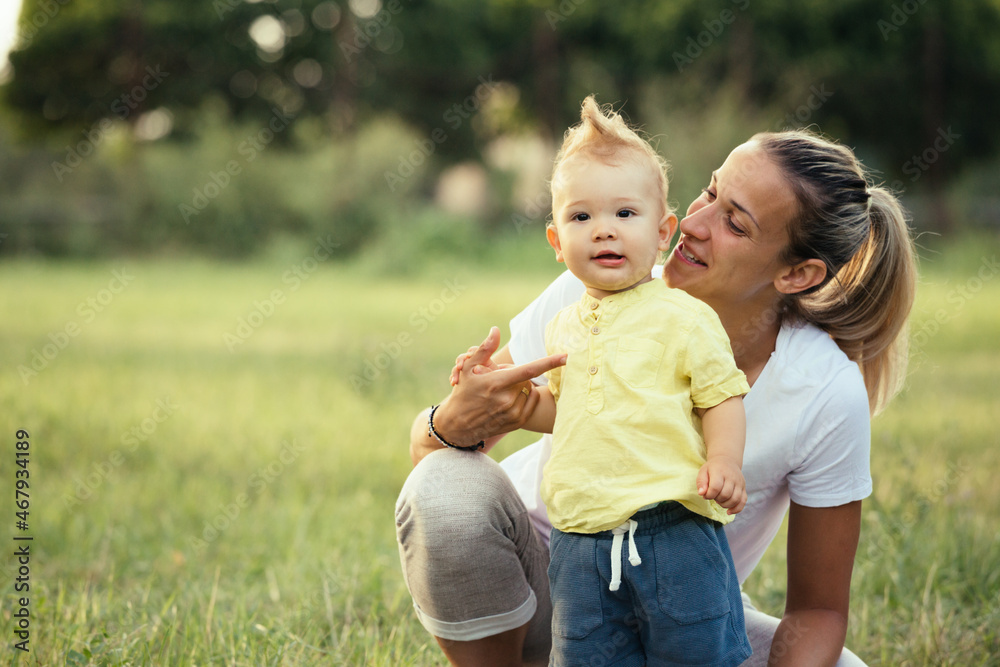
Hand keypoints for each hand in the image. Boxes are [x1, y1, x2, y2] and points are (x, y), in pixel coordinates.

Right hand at [434, 327, 565, 447]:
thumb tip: (496, 330)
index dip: (549, 362)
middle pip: (527, 378)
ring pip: (529, 389)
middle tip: (498, 378)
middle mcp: (507, 400)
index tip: (566, 356)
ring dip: (520, 386)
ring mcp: (513, 413)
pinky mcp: (517, 423)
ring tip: (501, 391)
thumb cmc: (464, 391)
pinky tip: (509, 399)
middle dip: (516, 374)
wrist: (459, 425)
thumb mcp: (468, 368)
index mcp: (496, 383)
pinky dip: (526, 396)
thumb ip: (484, 348)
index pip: (529, 370)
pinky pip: (532, 401)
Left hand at [696, 455, 746, 514]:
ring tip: (719, 501)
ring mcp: (739, 483)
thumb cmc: (713, 468)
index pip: (716, 487)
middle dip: (717, 499)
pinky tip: (728, 511)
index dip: (709, 495)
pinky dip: (736, 509)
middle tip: (713, 496)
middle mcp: (732, 477)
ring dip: (725, 505)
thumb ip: (701, 482)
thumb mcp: (703, 471)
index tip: (705, 495)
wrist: (727, 461)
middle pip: (726, 494)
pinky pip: (743, 501)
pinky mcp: (744, 488)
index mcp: (720, 472)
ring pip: (735, 499)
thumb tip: (701, 494)